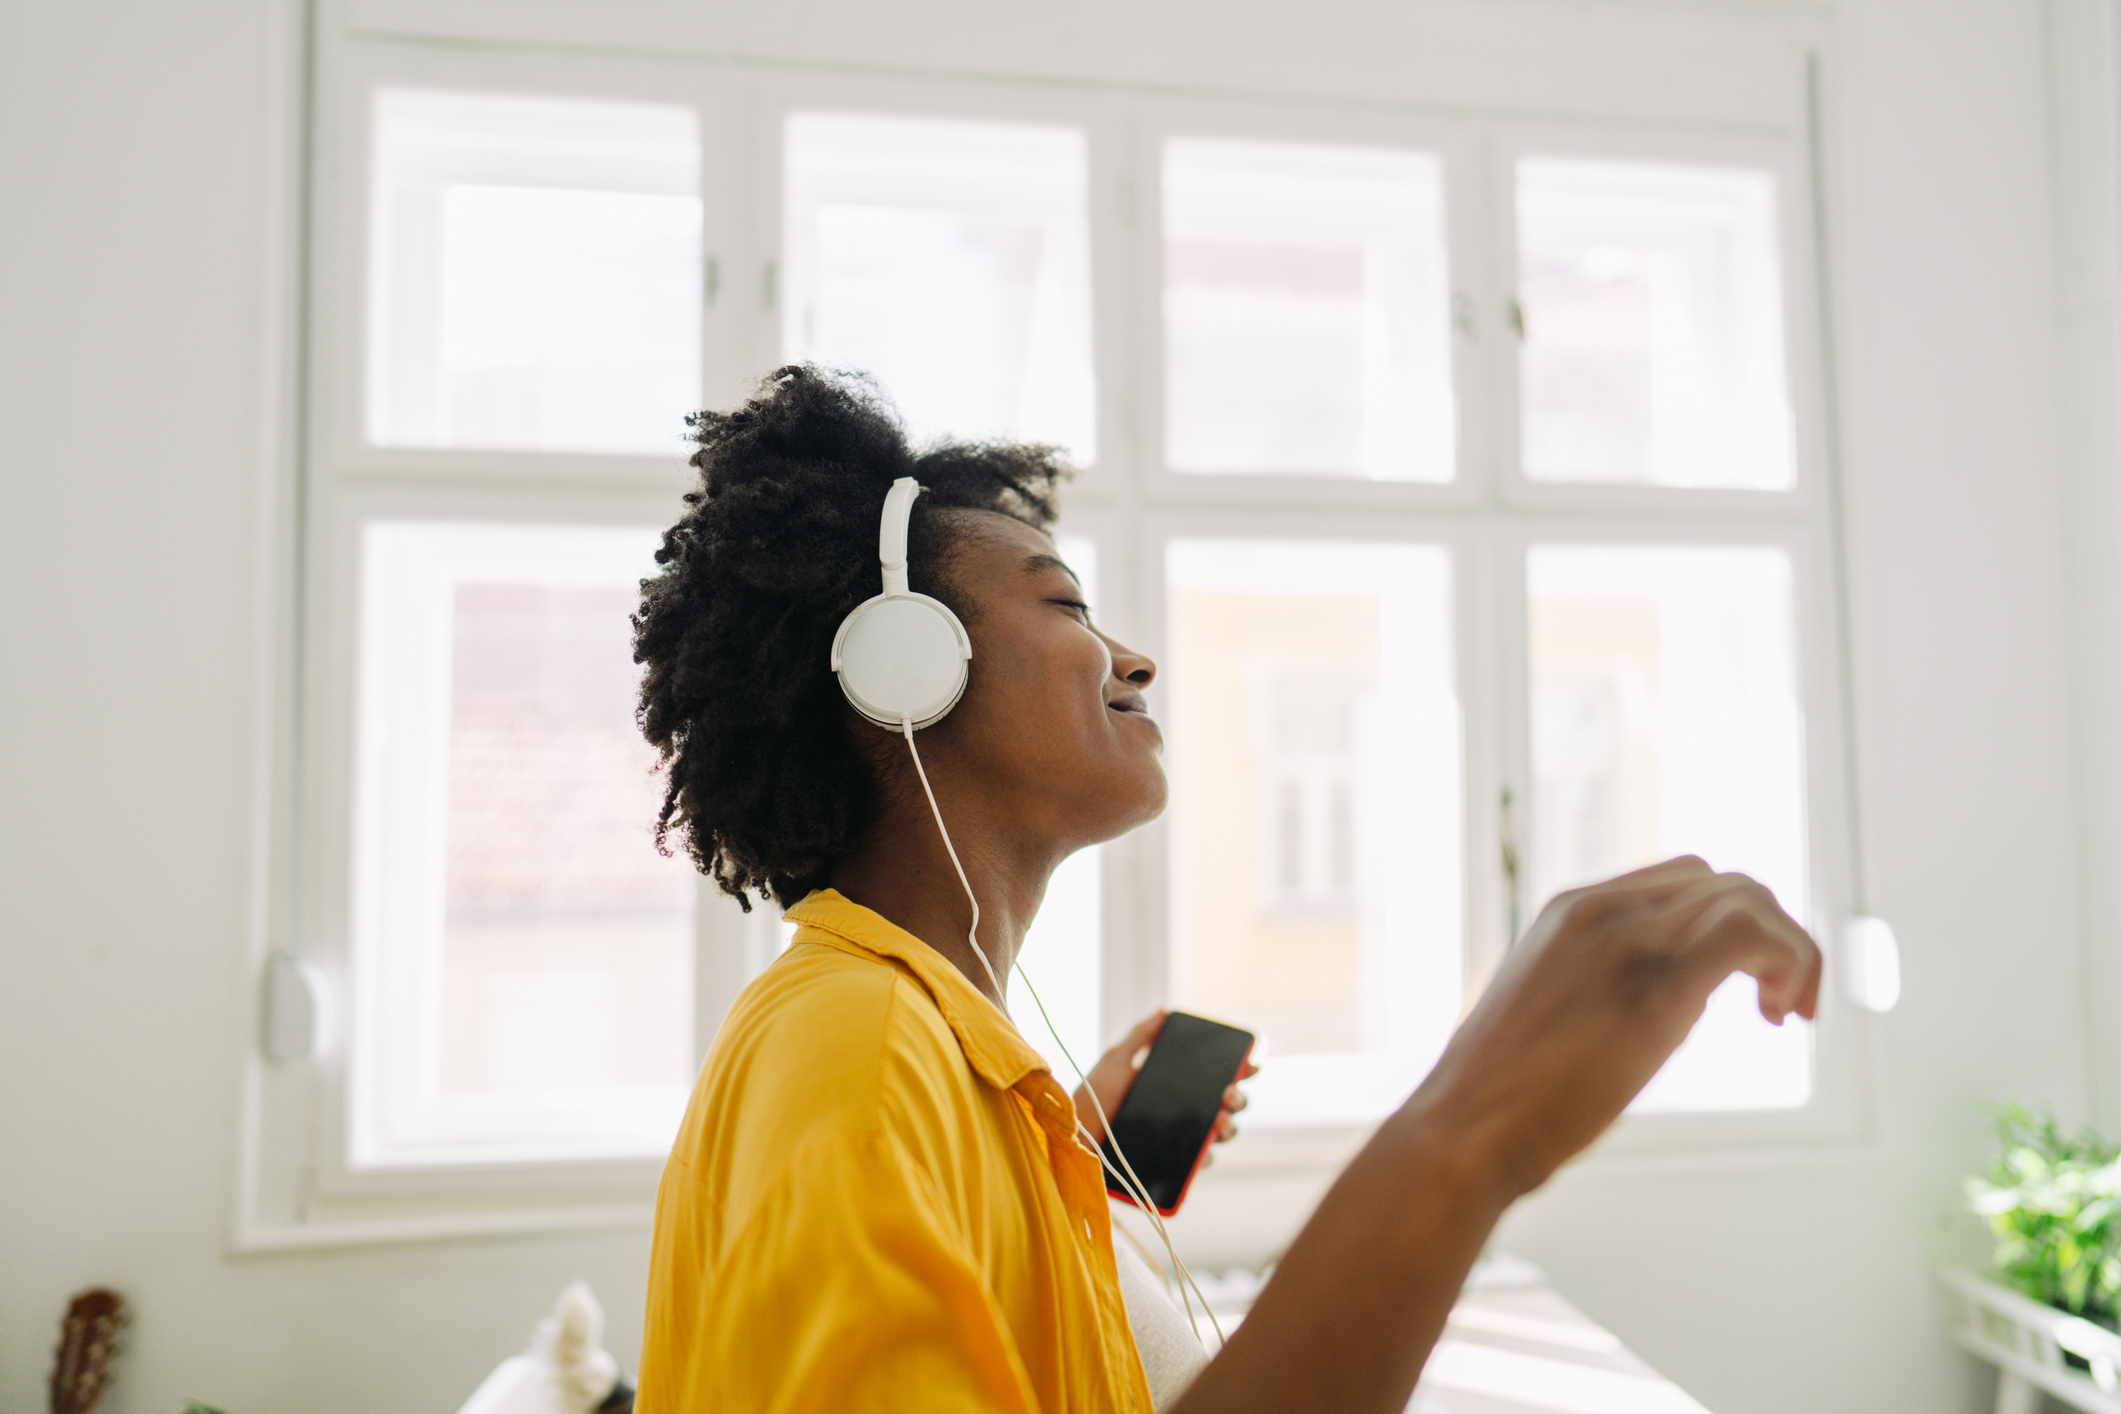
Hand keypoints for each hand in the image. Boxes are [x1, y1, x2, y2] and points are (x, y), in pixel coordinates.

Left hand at [1073, 1009, 1259, 1157]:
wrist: (1074, 1135)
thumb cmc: (1091, 1098)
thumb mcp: (1116, 1060)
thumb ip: (1141, 1036)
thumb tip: (1164, 1010)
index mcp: (1174, 1087)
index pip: (1215, 1078)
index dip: (1238, 1071)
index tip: (1250, 1064)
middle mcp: (1182, 1114)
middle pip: (1225, 1107)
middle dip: (1238, 1100)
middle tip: (1229, 1095)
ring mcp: (1179, 1141)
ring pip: (1219, 1136)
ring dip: (1228, 1128)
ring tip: (1220, 1122)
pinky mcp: (1170, 1167)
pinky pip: (1198, 1165)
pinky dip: (1206, 1158)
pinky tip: (1203, 1151)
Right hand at [1408, 855, 1821, 1198]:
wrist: (1465, 1128)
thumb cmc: (1503, 1095)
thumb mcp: (1550, 1012)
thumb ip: (1601, 989)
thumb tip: (1665, 1012)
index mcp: (1570, 909)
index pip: (1684, 879)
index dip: (1732, 921)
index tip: (1747, 985)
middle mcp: (1602, 909)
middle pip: (1726, 881)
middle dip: (1774, 933)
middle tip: (1782, 1006)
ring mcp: (1627, 941)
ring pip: (1749, 898)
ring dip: (1792, 949)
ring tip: (1788, 1012)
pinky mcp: (1656, 988)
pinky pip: (1751, 936)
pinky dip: (1790, 961)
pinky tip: (1781, 1013)